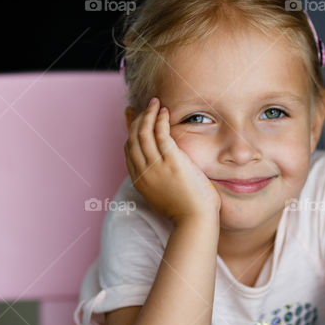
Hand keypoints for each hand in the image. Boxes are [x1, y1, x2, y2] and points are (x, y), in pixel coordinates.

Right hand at [125, 97, 220, 224]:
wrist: (195, 221)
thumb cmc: (187, 212)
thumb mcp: (164, 197)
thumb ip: (160, 182)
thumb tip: (166, 173)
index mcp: (139, 182)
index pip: (129, 151)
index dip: (131, 132)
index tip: (138, 120)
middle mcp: (143, 173)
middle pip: (132, 139)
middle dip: (137, 119)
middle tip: (146, 107)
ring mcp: (155, 167)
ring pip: (143, 133)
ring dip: (148, 114)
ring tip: (155, 103)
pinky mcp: (171, 162)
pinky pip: (160, 134)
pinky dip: (159, 120)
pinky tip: (164, 111)